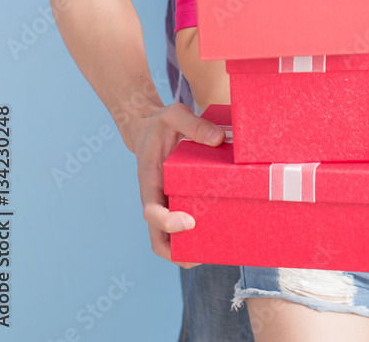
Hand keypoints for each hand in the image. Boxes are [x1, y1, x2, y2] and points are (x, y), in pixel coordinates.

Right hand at [127, 102, 224, 267]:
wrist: (148, 126)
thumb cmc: (161, 122)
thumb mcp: (175, 114)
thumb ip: (194, 125)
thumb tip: (218, 139)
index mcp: (149, 181)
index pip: (151, 212)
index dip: (167, 223)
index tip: (189, 222)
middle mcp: (156, 198)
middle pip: (158, 239)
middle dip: (178, 253)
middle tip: (205, 255)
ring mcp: (166, 202)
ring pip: (171, 239)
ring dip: (188, 250)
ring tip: (217, 251)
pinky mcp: (177, 201)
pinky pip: (184, 224)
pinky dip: (197, 235)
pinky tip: (220, 232)